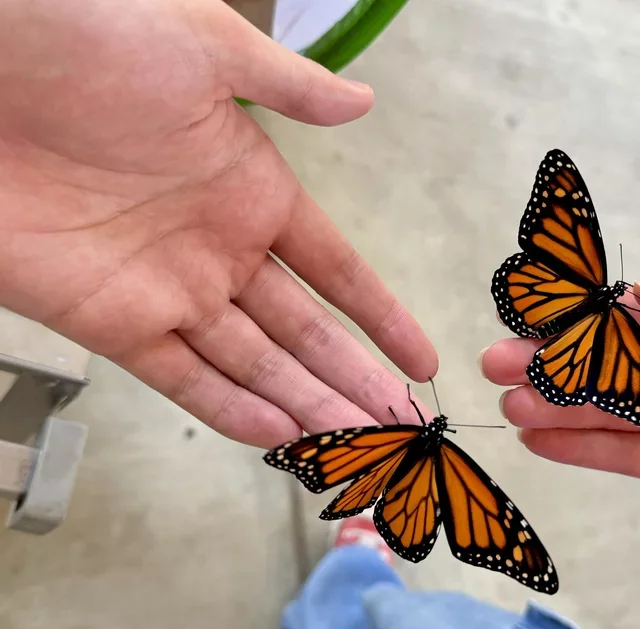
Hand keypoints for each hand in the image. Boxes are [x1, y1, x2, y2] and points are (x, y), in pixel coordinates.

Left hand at [0, 0, 436, 446]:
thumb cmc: (88, 35)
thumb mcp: (208, 47)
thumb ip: (291, 89)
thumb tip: (363, 104)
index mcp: (254, 192)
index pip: (338, 273)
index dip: (381, 318)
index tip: (420, 360)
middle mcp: (221, 251)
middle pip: (305, 334)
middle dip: (356, 381)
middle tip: (402, 426)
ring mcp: (170, 291)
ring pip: (255, 366)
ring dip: (309, 408)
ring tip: (360, 446)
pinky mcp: (110, 322)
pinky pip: (182, 377)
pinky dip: (231, 409)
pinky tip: (281, 436)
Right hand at [481, 260, 639, 549]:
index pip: (632, 311)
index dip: (584, 312)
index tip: (538, 313)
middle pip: (603, 359)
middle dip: (549, 358)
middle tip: (495, 359)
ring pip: (604, 408)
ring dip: (554, 404)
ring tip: (508, 400)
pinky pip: (623, 453)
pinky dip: (580, 448)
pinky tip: (537, 439)